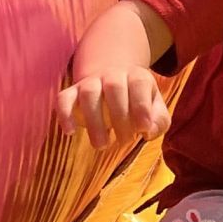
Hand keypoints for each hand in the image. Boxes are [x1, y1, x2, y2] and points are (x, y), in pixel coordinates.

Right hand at [55, 68, 170, 149]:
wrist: (111, 78)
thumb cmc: (137, 101)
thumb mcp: (155, 108)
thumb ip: (159, 121)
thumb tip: (148, 132)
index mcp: (137, 76)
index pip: (139, 84)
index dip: (141, 106)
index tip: (143, 130)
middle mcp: (113, 75)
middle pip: (114, 88)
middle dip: (120, 117)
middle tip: (125, 142)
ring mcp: (90, 82)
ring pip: (89, 93)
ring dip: (94, 121)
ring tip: (102, 145)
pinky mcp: (72, 92)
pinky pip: (63, 98)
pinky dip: (64, 114)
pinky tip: (69, 132)